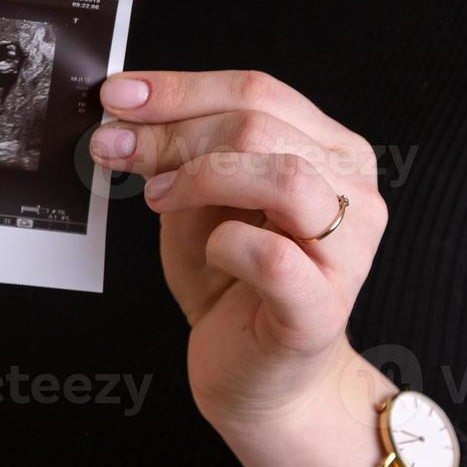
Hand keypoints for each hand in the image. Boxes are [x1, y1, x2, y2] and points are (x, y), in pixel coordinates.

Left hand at [90, 70, 414, 466]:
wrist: (257, 378)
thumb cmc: (230, 284)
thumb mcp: (195, 204)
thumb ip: (177, 156)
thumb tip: (127, 111)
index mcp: (329, 149)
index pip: (256, 90)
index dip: (179, 88)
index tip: (117, 95)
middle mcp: (352, 189)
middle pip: (260, 125)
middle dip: (172, 132)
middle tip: (113, 147)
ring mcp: (348, 248)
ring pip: (279, 175)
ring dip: (200, 177)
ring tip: (157, 198)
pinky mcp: (323, 304)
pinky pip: (270, 253)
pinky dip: (224, 244)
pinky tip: (210, 254)